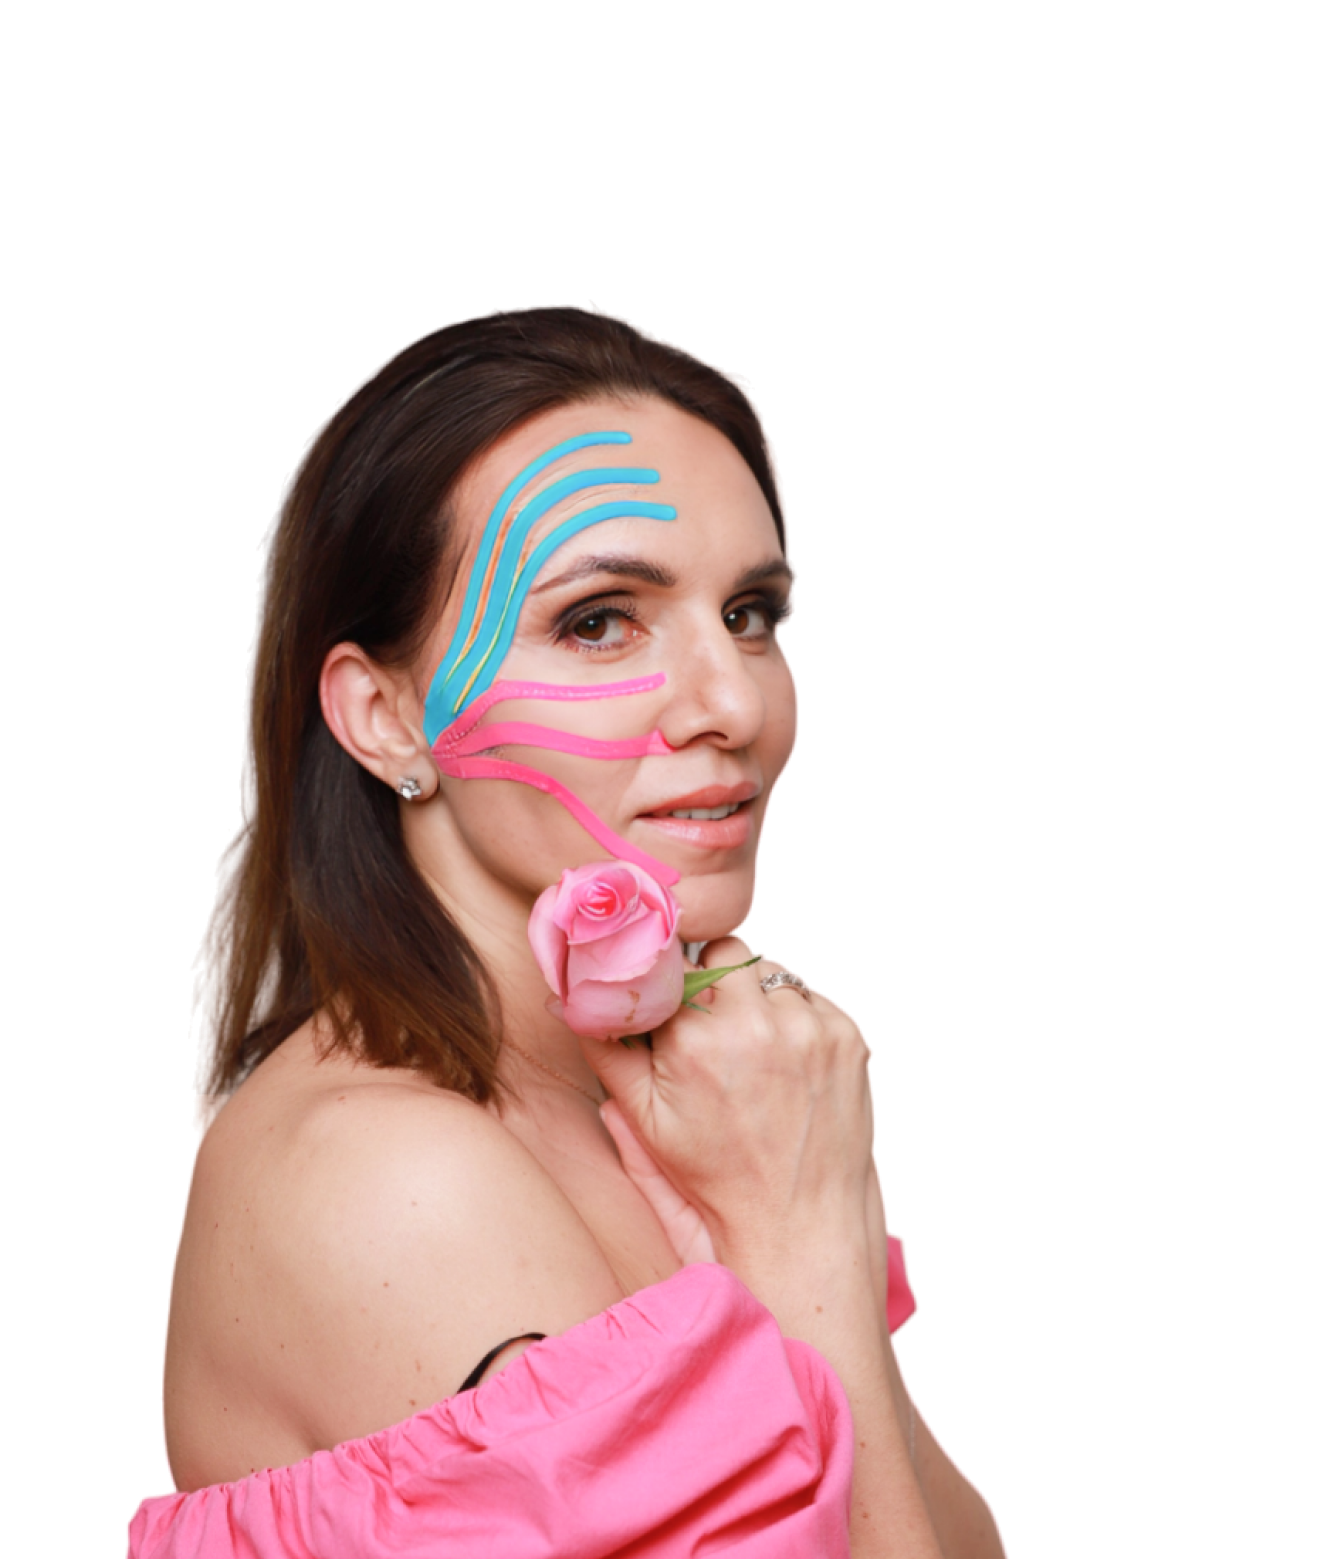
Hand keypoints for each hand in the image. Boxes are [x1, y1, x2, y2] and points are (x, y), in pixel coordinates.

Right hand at [578, 934, 875, 1269]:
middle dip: (718, 979)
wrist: (803, 1222)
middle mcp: (755, 1023)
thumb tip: (564, 994)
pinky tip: (789, 1064)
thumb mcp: (646, 1121)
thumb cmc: (716, 1176)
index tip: (676, 998)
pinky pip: (813, 997)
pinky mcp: (848, 1034)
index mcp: (694, 1039)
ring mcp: (808, 1026)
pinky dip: (799, 1018)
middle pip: (727, 951)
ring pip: (773, 972)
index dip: (674, 978)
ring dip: (760, 998)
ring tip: (755, 1051)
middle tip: (717, 1025)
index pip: (677, 962)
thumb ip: (604, 1049)